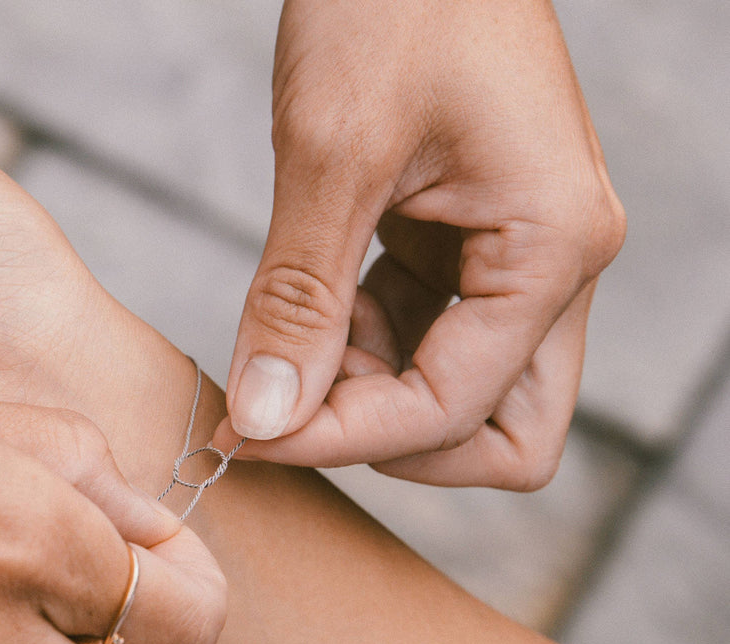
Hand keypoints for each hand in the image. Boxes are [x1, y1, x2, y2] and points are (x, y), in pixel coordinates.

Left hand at [218, 0, 625, 488]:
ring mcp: (523, 255)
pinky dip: (368, 345)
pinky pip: (432, 338)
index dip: (345, 437)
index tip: (249, 434)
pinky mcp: (475, 243)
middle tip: (290, 402)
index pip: (455, 407)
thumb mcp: (330, 155)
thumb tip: (265, 419)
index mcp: (554, 245)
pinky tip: (311, 308)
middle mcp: (559, 263)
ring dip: (373, 391)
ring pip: (464, 393)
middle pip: (500, 433)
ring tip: (290, 336)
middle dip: (390, 436)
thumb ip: (299, 300)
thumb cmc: (391, 2)